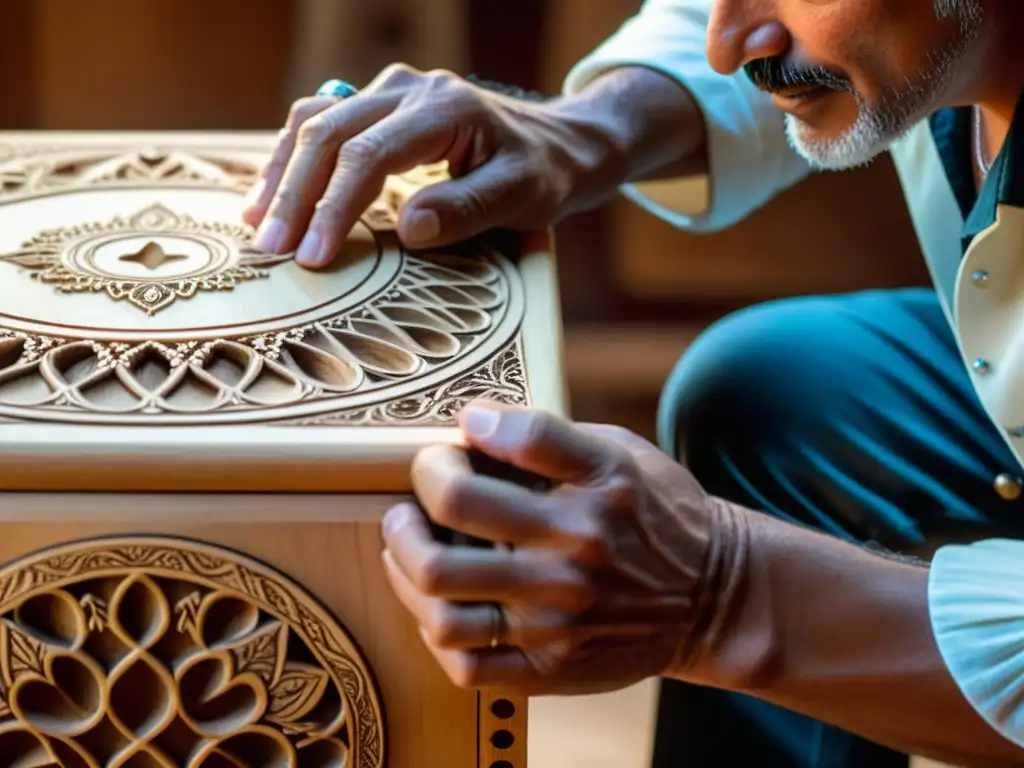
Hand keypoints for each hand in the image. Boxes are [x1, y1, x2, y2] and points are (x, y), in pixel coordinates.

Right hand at [242, 64, 626, 267]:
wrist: (554, 144)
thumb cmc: (540, 173)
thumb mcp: (521, 195)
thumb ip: (467, 208)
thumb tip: (408, 227)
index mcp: (443, 108)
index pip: (368, 155)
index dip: (334, 207)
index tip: (314, 256)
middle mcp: (407, 90)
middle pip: (328, 133)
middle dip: (295, 195)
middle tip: (271, 250)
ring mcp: (389, 92)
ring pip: (314, 121)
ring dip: (283, 173)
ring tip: (258, 226)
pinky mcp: (377, 104)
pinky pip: (321, 122)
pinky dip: (293, 158)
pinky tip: (274, 194)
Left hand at [380, 400, 718, 694]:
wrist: (714, 597)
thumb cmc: (658, 516)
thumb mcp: (623, 453)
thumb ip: (552, 437)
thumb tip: (474, 424)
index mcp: (600, 489)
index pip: (520, 439)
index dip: (475, 425)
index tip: (465, 430)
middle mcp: (576, 554)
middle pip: (454, 517)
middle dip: (414, 497)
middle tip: (416, 493)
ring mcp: (560, 619)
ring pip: (441, 605)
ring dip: (404, 567)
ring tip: (406, 547)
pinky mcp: (553, 667)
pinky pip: (466, 663)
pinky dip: (434, 632)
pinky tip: (438, 606)